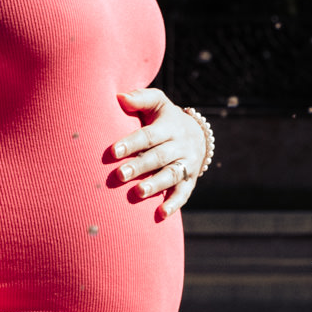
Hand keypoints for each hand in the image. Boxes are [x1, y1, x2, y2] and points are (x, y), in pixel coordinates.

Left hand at [110, 88, 206, 216]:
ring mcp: (187, 164)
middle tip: (119, 175)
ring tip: (138, 193)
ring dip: (155, 185)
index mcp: (169, 126)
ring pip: (171, 175)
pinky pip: (183, 193)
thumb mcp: (157, 103)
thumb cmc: (165, 118)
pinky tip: (160, 214)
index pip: (148, 135)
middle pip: (159, 157)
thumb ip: (140, 99)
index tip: (113, 152)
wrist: (198, 134)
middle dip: (139, 167)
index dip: (131, 143)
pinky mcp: (191, 181)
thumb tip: (119, 97)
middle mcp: (180, 146)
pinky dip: (173, 204)